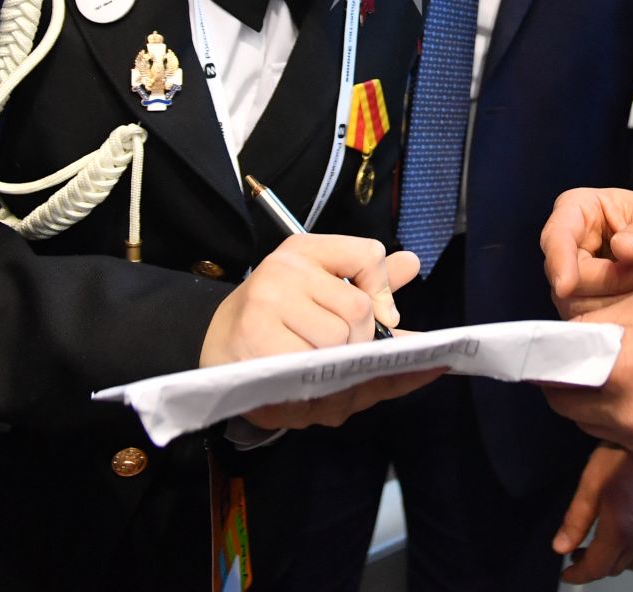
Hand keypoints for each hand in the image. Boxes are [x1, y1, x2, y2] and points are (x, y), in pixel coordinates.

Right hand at [199, 234, 425, 427]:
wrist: (219, 347)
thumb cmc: (281, 318)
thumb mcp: (321, 289)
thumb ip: (370, 282)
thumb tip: (412, 262)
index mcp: (305, 250)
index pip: (369, 255)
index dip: (382, 292)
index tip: (376, 314)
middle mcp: (284, 268)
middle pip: (359, 308)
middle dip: (359, 340)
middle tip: (337, 350)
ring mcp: (267, 302)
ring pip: (338, 339)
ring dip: (336, 364)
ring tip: (314, 365)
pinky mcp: (255, 338)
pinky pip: (312, 365)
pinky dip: (315, 381)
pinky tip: (299, 379)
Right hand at [542, 187, 632, 317]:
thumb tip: (621, 248)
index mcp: (577, 210)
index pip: (556, 236)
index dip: (559, 261)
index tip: (567, 286)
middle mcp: (567, 243)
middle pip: (566, 276)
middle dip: (607, 282)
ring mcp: (572, 275)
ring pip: (575, 302)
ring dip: (615, 300)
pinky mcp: (582, 301)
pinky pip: (589, 319)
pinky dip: (616, 315)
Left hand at [543, 291, 632, 463]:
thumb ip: (600, 323)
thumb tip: (565, 335)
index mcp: (622, 370)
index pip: (555, 375)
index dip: (545, 364)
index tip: (542, 355)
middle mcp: (626, 414)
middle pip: (567, 406)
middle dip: (565, 385)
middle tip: (579, 362)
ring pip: (592, 426)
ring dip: (592, 405)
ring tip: (616, 378)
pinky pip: (621, 439)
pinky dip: (621, 420)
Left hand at [553, 444, 632, 583]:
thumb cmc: (621, 455)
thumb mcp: (590, 485)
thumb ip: (575, 521)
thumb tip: (560, 548)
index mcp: (621, 530)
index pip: (597, 568)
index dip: (578, 575)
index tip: (566, 573)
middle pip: (615, 568)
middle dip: (594, 565)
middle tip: (578, 552)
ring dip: (615, 559)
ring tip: (601, 542)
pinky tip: (625, 531)